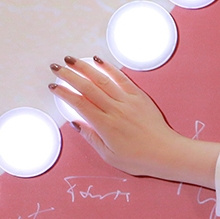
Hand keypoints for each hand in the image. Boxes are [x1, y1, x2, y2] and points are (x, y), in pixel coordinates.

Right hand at [48, 55, 219, 187]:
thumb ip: (91, 138)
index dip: (64, 93)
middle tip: (55, 67)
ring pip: (102, 79)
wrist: (166, 153)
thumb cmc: (139, 159)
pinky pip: (122, 78)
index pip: (79, 103)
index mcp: (105, 125)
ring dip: (85, 67)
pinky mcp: (139, 96)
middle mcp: (115, 110)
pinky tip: (98, 60)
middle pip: (87, 87)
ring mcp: (128, 101)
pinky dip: (109, 68)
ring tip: (71, 60)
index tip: (53, 86)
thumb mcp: (109, 155)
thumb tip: (75, 124)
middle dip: (69, 75)